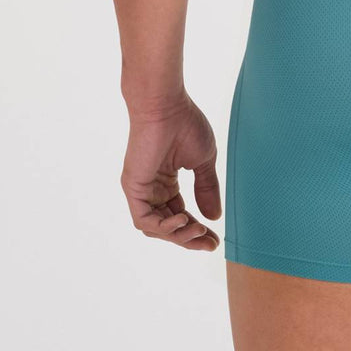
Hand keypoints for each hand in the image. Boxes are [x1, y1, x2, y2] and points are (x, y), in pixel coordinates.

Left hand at [121, 92, 221, 250]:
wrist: (167, 106)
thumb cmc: (185, 125)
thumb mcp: (203, 162)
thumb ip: (207, 189)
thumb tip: (214, 216)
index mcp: (166, 181)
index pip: (180, 213)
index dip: (197, 229)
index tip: (216, 239)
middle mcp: (151, 188)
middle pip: (168, 225)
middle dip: (189, 239)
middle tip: (210, 244)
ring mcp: (141, 190)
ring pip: (156, 227)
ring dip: (178, 235)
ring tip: (198, 232)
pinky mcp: (134, 188)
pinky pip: (145, 219)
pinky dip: (163, 227)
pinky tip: (183, 221)